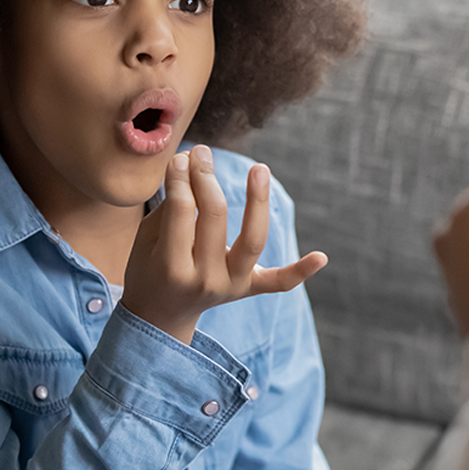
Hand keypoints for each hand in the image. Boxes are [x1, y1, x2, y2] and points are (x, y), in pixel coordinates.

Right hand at [122, 145, 327, 343]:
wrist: (160, 317)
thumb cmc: (149, 268)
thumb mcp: (147, 240)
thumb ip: (170, 206)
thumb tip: (191, 162)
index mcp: (172, 267)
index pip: (181, 210)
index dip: (182, 178)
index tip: (182, 157)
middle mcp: (205, 279)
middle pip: (214, 216)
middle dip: (207, 177)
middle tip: (202, 152)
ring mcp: (230, 286)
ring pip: (252, 241)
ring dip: (258, 202)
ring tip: (259, 168)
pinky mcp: (248, 289)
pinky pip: (278, 282)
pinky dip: (300, 271)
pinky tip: (322, 257)